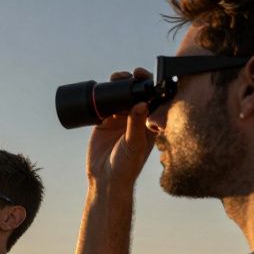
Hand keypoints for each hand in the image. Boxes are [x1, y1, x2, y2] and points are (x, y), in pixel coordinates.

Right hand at [86, 68, 157, 189]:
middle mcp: (135, 119)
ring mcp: (119, 120)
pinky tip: (101, 91)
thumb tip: (141, 103)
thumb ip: (136, 124)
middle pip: (135, 94)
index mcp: (149, 123)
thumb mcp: (134, 144)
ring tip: (114, 79)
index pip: (152, 99)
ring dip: (118, 86)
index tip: (145, 77)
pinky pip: (104, 105)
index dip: (150, 86)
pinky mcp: (103, 122)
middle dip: (133, 82)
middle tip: (129, 75)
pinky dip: (102, 97)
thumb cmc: (127, 166)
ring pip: (120, 97)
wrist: (105, 179)